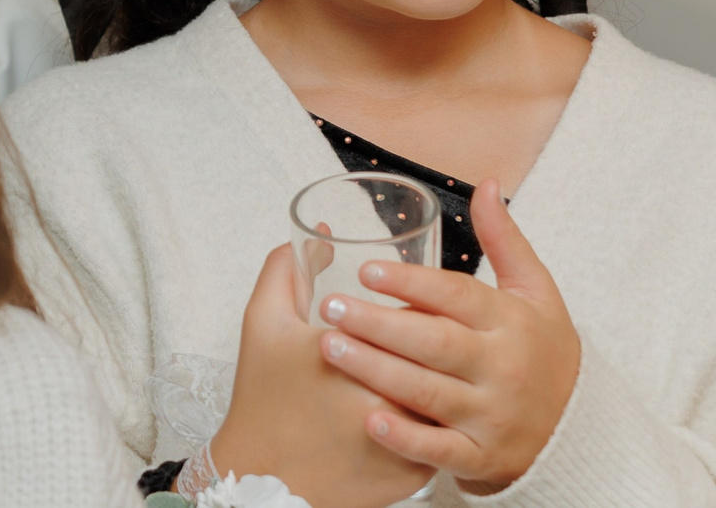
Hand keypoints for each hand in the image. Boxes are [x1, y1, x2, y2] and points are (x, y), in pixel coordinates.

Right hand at [210, 244, 434, 507]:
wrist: (264, 480)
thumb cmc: (265, 398)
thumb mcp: (263, 324)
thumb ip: (286, 271)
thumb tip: (321, 236)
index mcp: (357, 354)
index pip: (415, 314)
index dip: (420, 300)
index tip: (409, 296)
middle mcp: (392, 397)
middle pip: (439, 352)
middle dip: (439, 336)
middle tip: (426, 325)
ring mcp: (409, 440)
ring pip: (452, 394)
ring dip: (450, 375)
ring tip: (435, 361)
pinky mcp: (416, 474)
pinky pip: (446, 436)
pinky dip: (442, 417)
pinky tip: (431, 401)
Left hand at [321, 185, 581, 493]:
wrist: (579, 432)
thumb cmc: (542, 351)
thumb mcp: (535, 294)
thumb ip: (505, 241)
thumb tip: (484, 184)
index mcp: (513, 323)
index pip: (459, 297)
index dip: (412, 283)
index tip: (365, 270)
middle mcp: (505, 370)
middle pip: (436, 343)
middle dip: (379, 324)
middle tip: (329, 307)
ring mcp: (494, 417)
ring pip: (428, 393)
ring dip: (377, 371)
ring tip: (329, 347)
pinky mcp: (483, 458)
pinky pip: (441, 450)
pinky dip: (406, 438)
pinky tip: (369, 420)